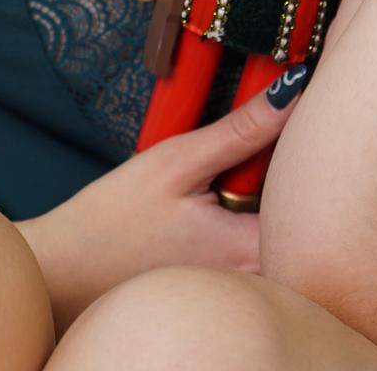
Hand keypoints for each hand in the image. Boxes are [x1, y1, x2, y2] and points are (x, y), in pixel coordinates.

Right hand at [15, 62, 307, 334]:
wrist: (63, 272)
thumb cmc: (111, 221)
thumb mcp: (176, 161)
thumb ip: (241, 130)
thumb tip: (293, 89)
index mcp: (251, 250)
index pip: (313, 192)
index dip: (311, 148)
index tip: (302, 112)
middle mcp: (256, 279)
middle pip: (302, 213)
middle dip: (288, 169)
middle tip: (260, 138)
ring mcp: (241, 288)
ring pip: (280, 228)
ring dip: (268, 191)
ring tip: (231, 171)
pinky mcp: (225, 286)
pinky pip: (258, 245)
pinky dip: (250, 214)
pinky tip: (219, 199)